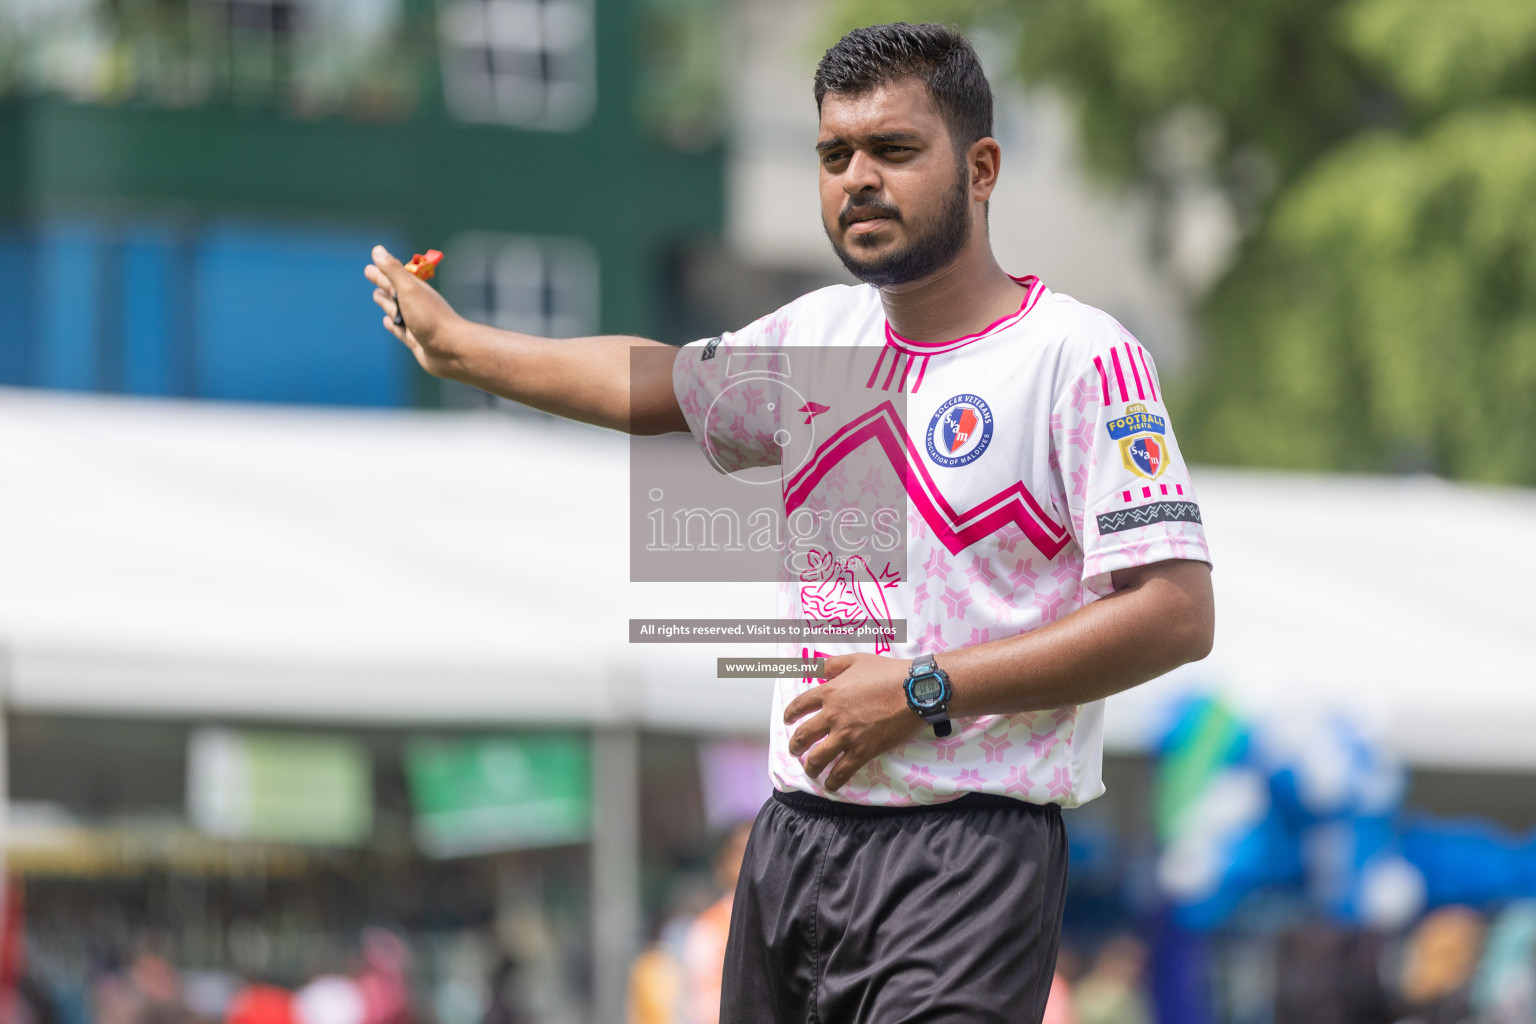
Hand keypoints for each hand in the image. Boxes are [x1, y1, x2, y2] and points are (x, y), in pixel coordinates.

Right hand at [365, 245, 465, 377]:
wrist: (452, 350)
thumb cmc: (431, 318)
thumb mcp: (409, 290)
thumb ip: (393, 271)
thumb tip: (377, 250)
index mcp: (415, 290)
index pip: (394, 275)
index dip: (382, 267)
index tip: (371, 260)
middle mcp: (416, 305)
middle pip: (394, 289)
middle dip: (382, 280)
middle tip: (368, 272)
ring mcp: (416, 323)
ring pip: (396, 309)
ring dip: (386, 301)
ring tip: (376, 295)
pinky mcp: (415, 341)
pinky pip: (400, 330)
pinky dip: (391, 325)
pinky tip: (387, 322)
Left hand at [783, 653, 924, 790]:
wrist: (914, 692)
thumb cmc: (888, 673)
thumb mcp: (857, 660)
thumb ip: (834, 664)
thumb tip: (819, 669)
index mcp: (830, 692)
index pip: (800, 705)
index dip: (790, 714)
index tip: (787, 720)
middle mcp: (832, 716)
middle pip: (803, 735)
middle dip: (795, 745)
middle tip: (794, 751)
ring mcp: (846, 735)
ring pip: (818, 757)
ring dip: (810, 766)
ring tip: (810, 771)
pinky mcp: (863, 751)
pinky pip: (842, 771)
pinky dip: (834, 781)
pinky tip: (830, 785)